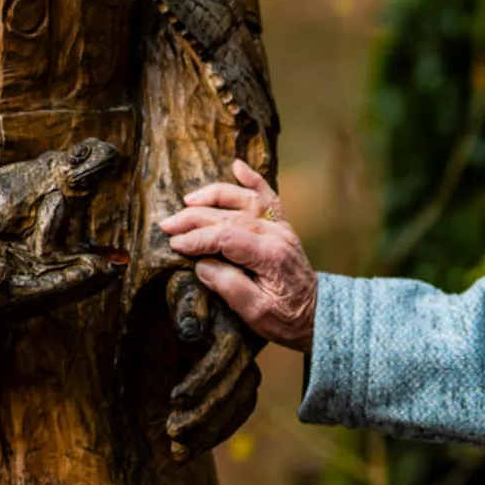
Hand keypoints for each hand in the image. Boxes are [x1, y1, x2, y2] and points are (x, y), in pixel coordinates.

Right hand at [0, 214, 120, 322]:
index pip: (42, 292)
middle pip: (54, 294)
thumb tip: (1, 273)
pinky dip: (59, 269)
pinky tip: (77, 256)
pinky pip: (36, 280)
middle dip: (87, 279)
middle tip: (120, 262)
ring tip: (110, 260)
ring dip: (79, 275)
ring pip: (49, 288)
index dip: (75, 280)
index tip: (103, 267)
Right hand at [156, 158, 315, 350]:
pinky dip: (253, 179)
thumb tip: (202, 264)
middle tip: (167, 225)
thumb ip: (229, 286)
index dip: (197, 239)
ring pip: (244, 200)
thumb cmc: (286, 317)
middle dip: (194, 219)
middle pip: (229, 217)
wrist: (318, 313)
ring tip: (187, 201)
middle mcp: (277, 234)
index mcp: (270, 256)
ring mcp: (281, 226)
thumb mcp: (256, 313)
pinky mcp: (281, 225)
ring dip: (214, 197)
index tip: (174, 245)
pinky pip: (267, 196)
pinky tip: (237, 166)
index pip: (226, 237)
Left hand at [163, 266, 260, 458]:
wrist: (195, 281)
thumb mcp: (182, 285)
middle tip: (172, 433)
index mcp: (232, 324)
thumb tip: (189, 331)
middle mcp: (245, 347)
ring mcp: (243, 363)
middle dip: (206, 415)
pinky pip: (237, 409)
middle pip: (236, 388)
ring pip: (239, 403)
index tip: (174, 399)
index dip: (202, 380)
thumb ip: (187, 305)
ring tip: (177, 451)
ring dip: (211, 431)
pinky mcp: (235, 376)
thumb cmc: (182, 280)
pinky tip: (191, 450)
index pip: (225, 358)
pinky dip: (217, 431)